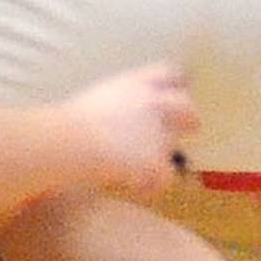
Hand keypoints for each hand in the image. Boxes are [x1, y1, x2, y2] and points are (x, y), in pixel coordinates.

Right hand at [65, 66, 196, 202]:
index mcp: (137, 83)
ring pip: (174, 148)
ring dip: (160, 158)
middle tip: (177, 134)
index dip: (178, 85)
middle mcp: (154, 103)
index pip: (170, 74)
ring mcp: (159, 133)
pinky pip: (163, 178)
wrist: (74, 141)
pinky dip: (150, 185)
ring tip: (138, 169)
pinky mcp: (158, 162)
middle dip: (188, 121)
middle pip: (188, 108)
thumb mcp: (100, 97)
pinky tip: (133, 186)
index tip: (180, 93)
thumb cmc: (72, 118)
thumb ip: (122, 102)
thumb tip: (126, 116)